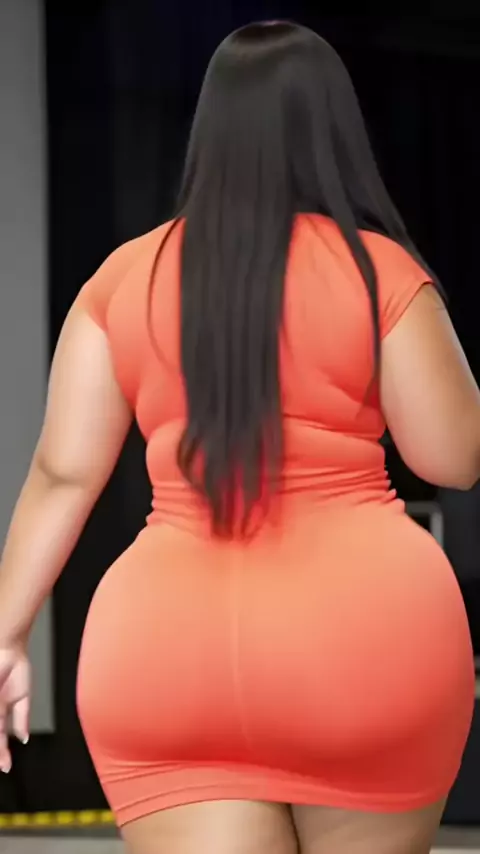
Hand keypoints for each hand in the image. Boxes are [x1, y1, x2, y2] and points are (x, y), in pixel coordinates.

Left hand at [0, 645, 29, 772]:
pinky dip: (0, 729)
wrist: (7, 647)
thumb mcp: (23, 696)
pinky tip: (1, 734)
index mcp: (2, 712)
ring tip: (1, 756)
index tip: (6, 766)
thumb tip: (25, 737)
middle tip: (2, 764)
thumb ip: (22, 718)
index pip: (1, 736)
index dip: (3, 752)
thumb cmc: (15, 666)